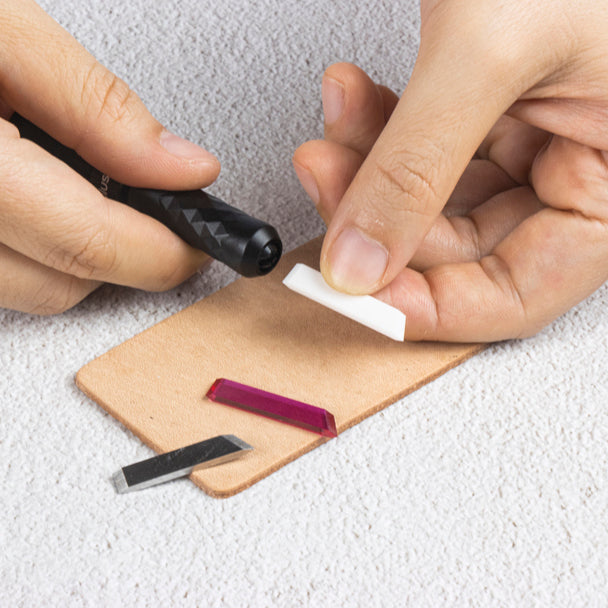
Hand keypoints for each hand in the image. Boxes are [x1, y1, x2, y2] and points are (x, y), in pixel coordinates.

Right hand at [0, 0, 219, 314]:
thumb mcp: (0, 30)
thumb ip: (97, 107)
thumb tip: (180, 166)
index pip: (88, 244)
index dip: (161, 253)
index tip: (196, 245)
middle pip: (62, 284)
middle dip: (124, 257)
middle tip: (150, 215)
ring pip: (26, 290)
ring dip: (74, 256)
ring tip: (80, 192)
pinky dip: (28, 249)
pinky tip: (30, 201)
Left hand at [294, 0, 607, 340]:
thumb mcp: (496, 47)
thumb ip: (418, 168)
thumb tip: (360, 263)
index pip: (515, 295)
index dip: (429, 306)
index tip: (355, 294)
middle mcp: (577, 173)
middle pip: (458, 250)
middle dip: (375, 223)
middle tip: (323, 188)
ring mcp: (534, 140)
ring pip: (428, 200)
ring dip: (366, 170)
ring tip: (330, 125)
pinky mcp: (492, 106)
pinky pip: (421, 149)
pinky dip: (378, 128)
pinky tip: (351, 98)